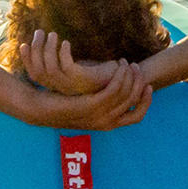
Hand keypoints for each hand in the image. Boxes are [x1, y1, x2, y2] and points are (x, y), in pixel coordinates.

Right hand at [20, 30, 117, 95]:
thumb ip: (62, 59)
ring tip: (53, 34)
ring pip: (49, 68)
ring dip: (48, 49)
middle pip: (38, 71)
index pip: (34, 75)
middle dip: (35, 50)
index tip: (23, 43)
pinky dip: (63, 53)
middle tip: (40, 32)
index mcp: (58, 85)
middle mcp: (62, 88)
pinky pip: (66, 67)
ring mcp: (72, 85)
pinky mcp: (83, 80)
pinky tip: (66, 43)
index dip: (27, 60)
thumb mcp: (78, 64)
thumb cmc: (101, 70)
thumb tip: (46, 43)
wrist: (123, 76)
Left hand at [27, 59, 152, 129]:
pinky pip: (114, 88)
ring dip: (130, 75)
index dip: (146, 101)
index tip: (148, 86)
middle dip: (139, 82)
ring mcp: (100, 115)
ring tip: (127, 63)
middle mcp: (107, 123)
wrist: (39, 109)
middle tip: (137, 68)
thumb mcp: (87, 107)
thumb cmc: (62, 105)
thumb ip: (102, 104)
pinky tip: (118, 65)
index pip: (137, 117)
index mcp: (108, 125)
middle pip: (133, 101)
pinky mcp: (91, 105)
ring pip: (125, 92)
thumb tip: (116, 93)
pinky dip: (120, 75)